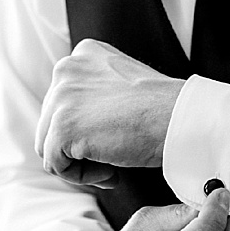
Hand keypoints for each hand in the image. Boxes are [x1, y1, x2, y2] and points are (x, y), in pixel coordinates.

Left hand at [36, 39, 185, 186]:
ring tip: (112, 165)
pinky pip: (55, 165)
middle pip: (51, 122)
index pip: (64, 99)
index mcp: (83, 53)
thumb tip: (78, 120)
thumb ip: (95, 90)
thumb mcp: (123, 82)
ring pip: (48, 145)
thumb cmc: (164, 108)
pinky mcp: (61, 128)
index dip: (85, 125)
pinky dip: (82, 176)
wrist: (181, 119)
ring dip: (79, 162)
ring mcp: (61, 97)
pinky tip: (113, 171)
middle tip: (113, 156)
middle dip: (78, 146)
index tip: (112, 135)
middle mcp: (66, 69)